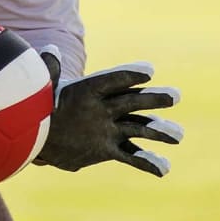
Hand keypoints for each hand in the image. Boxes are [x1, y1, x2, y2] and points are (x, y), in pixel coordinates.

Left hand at [34, 49, 182, 176]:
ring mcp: (110, 128)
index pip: (111, 81)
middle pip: (132, 102)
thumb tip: (50, 50)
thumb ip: (49, 71)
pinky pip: (132, 155)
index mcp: (89, 90)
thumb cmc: (41, 107)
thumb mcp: (42, 88)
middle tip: (174, 96)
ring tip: (178, 135)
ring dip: (158, 131)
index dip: (128, 75)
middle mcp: (105, 107)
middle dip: (152, 100)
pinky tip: (165, 170)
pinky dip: (148, 162)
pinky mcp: (110, 149)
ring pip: (138, 128)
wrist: (42, 134)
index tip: (148, 71)